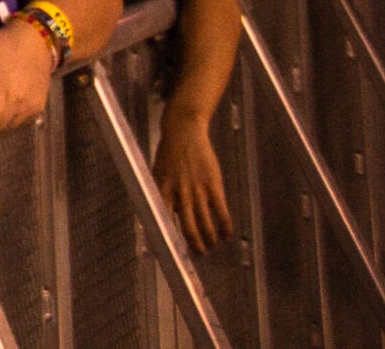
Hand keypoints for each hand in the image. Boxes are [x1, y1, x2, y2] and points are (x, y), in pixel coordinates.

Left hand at [152, 113, 231, 248]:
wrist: (183, 131)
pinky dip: (225, 226)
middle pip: (187, 227)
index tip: (171, 252)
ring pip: (205, 223)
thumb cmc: (169, 154)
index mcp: (161, 190)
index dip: (167, 238)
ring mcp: (197, 189)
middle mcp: (179, 192)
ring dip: (209, 238)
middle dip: (194, 244)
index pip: (162, 221)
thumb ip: (160, 194)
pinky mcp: (213, 184)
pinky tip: (227, 235)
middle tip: (199, 253)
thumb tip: (158, 216)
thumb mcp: (157, 173)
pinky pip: (221, 211)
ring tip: (212, 245)